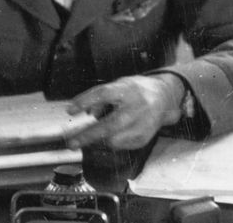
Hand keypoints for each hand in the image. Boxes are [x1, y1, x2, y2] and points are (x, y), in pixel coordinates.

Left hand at [66, 74, 184, 149]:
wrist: (162, 98)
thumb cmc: (134, 91)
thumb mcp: (117, 86)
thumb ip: (101, 97)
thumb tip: (88, 113)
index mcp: (126, 90)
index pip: (102, 94)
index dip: (85, 101)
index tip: (70, 110)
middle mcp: (135, 108)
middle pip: (109, 125)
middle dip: (88, 136)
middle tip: (71, 143)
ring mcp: (142, 125)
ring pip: (113, 140)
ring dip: (97, 140)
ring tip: (90, 135)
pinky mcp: (143, 138)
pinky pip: (120, 145)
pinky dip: (110, 142)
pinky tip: (110, 135)